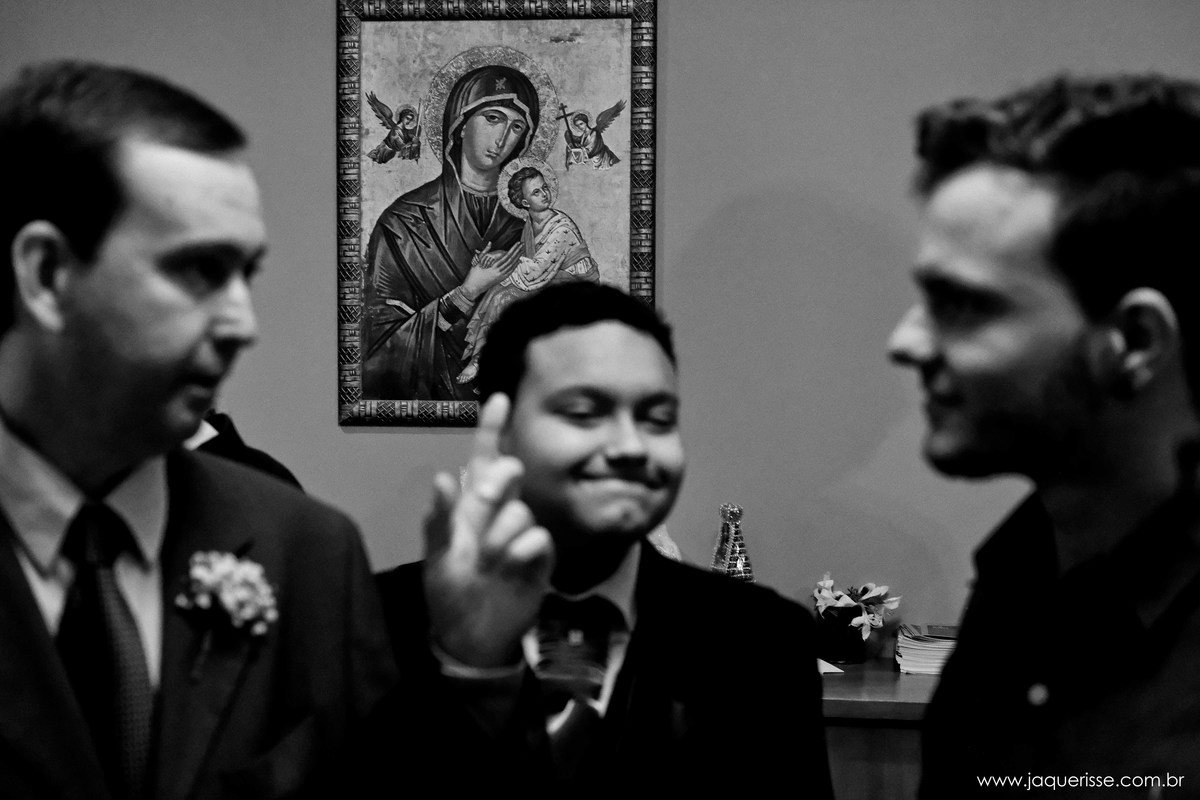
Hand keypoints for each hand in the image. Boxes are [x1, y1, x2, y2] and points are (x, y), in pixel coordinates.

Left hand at [422, 394, 554, 666]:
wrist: (472, 636)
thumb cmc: (448, 592)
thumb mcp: (435, 556)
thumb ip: (439, 518)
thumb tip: (444, 476)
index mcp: (470, 506)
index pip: (482, 459)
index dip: (491, 430)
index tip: (499, 398)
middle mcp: (498, 513)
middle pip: (506, 475)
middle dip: (495, 486)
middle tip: (482, 510)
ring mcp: (521, 533)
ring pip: (519, 511)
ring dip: (498, 535)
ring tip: (486, 562)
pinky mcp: (540, 556)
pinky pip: (536, 538)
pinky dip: (519, 552)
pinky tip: (508, 568)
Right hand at [461, 241, 521, 300]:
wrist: (473, 287)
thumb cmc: (474, 274)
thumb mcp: (478, 261)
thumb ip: (485, 251)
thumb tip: (490, 243)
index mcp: (493, 266)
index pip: (507, 255)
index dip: (513, 249)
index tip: (517, 244)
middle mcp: (498, 271)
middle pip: (511, 259)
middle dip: (517, 251)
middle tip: (522, 245)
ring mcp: (500, 276)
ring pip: (512, 265)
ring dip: (517, 258)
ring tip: (521, 251)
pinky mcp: (500, 279)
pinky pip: (510, 271)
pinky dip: (514, 266)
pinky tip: (517, 261)